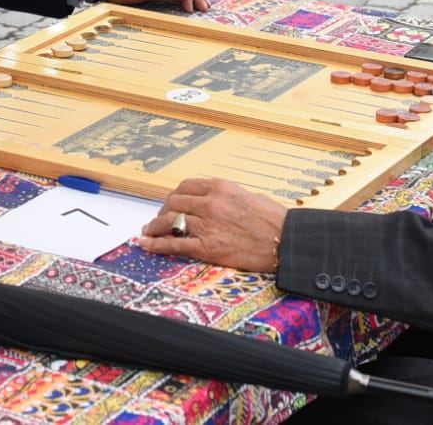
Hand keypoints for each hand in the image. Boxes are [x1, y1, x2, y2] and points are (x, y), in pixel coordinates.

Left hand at [138, 177, 286, 271]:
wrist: (285, 242)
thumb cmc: (273, 220)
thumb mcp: (248, 196)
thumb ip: (225, 196)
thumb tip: (210, 202)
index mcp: (220, 187)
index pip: (186, 186)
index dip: (174, 195)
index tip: (171, 202)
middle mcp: (210, 203)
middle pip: (174, 202)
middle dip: (162, 211)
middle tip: (158, 219)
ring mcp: (207, 225)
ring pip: (169, 221)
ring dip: (154, 227)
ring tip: (147, 231)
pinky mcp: (207, 247)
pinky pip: (175, 244)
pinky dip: (157, 244)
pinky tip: (147, 244)